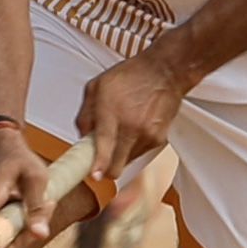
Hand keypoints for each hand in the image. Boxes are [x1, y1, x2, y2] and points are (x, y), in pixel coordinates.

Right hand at [0, 111, 52, 247]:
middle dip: (27, 235)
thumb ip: (37, 207)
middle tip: (47, 206)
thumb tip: (41, 236)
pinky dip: (26, 225)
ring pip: (7, 239)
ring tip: (46, 202)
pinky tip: (38, 206)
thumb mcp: (36, 177)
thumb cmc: (19, 160)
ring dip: (29, 228)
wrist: (0, 149)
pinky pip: (9, 233)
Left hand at [65, 47, 178, 203]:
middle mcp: (131, 127)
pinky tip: (133, 130)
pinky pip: (139, 153)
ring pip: (127, 162)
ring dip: (119, 155)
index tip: (94, 176)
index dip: (98, 166)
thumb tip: (82, 138)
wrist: (165, 71)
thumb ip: (84, 115)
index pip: (104, 146)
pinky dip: (132, 147)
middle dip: (105, 169)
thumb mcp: (95, 87)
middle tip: (99, 161)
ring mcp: (146, 135)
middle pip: (117, 166)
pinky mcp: (158, 139)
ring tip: (119, 134)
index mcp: (112, 112)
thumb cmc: (130, 76)